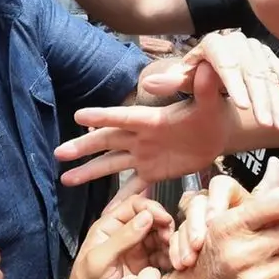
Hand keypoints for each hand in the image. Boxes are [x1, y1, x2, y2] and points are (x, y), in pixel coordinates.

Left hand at [51, 194, 175, 278]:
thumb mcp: (99, 260)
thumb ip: (121, 238)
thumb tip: (146, 217)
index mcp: (109, 226)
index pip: (134, 205)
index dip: (151, 208)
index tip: (164, 219)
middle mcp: (125, 233)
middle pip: (151, 218)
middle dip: (164, 225)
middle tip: (170, 239)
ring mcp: (137, 247)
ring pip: (160, 234)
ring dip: (169, 241)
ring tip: (173, 254)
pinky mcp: (147, 262)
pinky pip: (163, 253)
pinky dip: (170, 256)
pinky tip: (171, 263)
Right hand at [57, 63, 235, 183]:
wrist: (219, 132)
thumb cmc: (214, 111)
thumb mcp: (211, 99)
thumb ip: (204, 87)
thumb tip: (205, 66)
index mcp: (152, 118)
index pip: (124, 117)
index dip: (104, 116)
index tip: (79, 116)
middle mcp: (142, 136)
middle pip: (108, 141)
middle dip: (84, 146)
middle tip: (59, 153)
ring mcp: (145, 155)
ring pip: (112, 163)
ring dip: (90, 171)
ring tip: (65, 179)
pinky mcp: (154, 172)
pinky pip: (133, 187)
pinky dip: (119, 200)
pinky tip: (104, 213)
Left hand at [142, 31, 278, 128]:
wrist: (217, 60)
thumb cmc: (198, 74)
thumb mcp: (185, 77)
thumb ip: (173, 82)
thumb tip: (149, 84)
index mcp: (214, 45)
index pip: (226, 64)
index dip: (235, 85)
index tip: (242, 106)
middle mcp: (237, 43)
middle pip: (251, 72)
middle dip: (260, 100)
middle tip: (264, 124)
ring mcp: (256, 50)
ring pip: (269, 75)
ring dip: (276, 100)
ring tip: (278, 125)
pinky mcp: (269, 57)